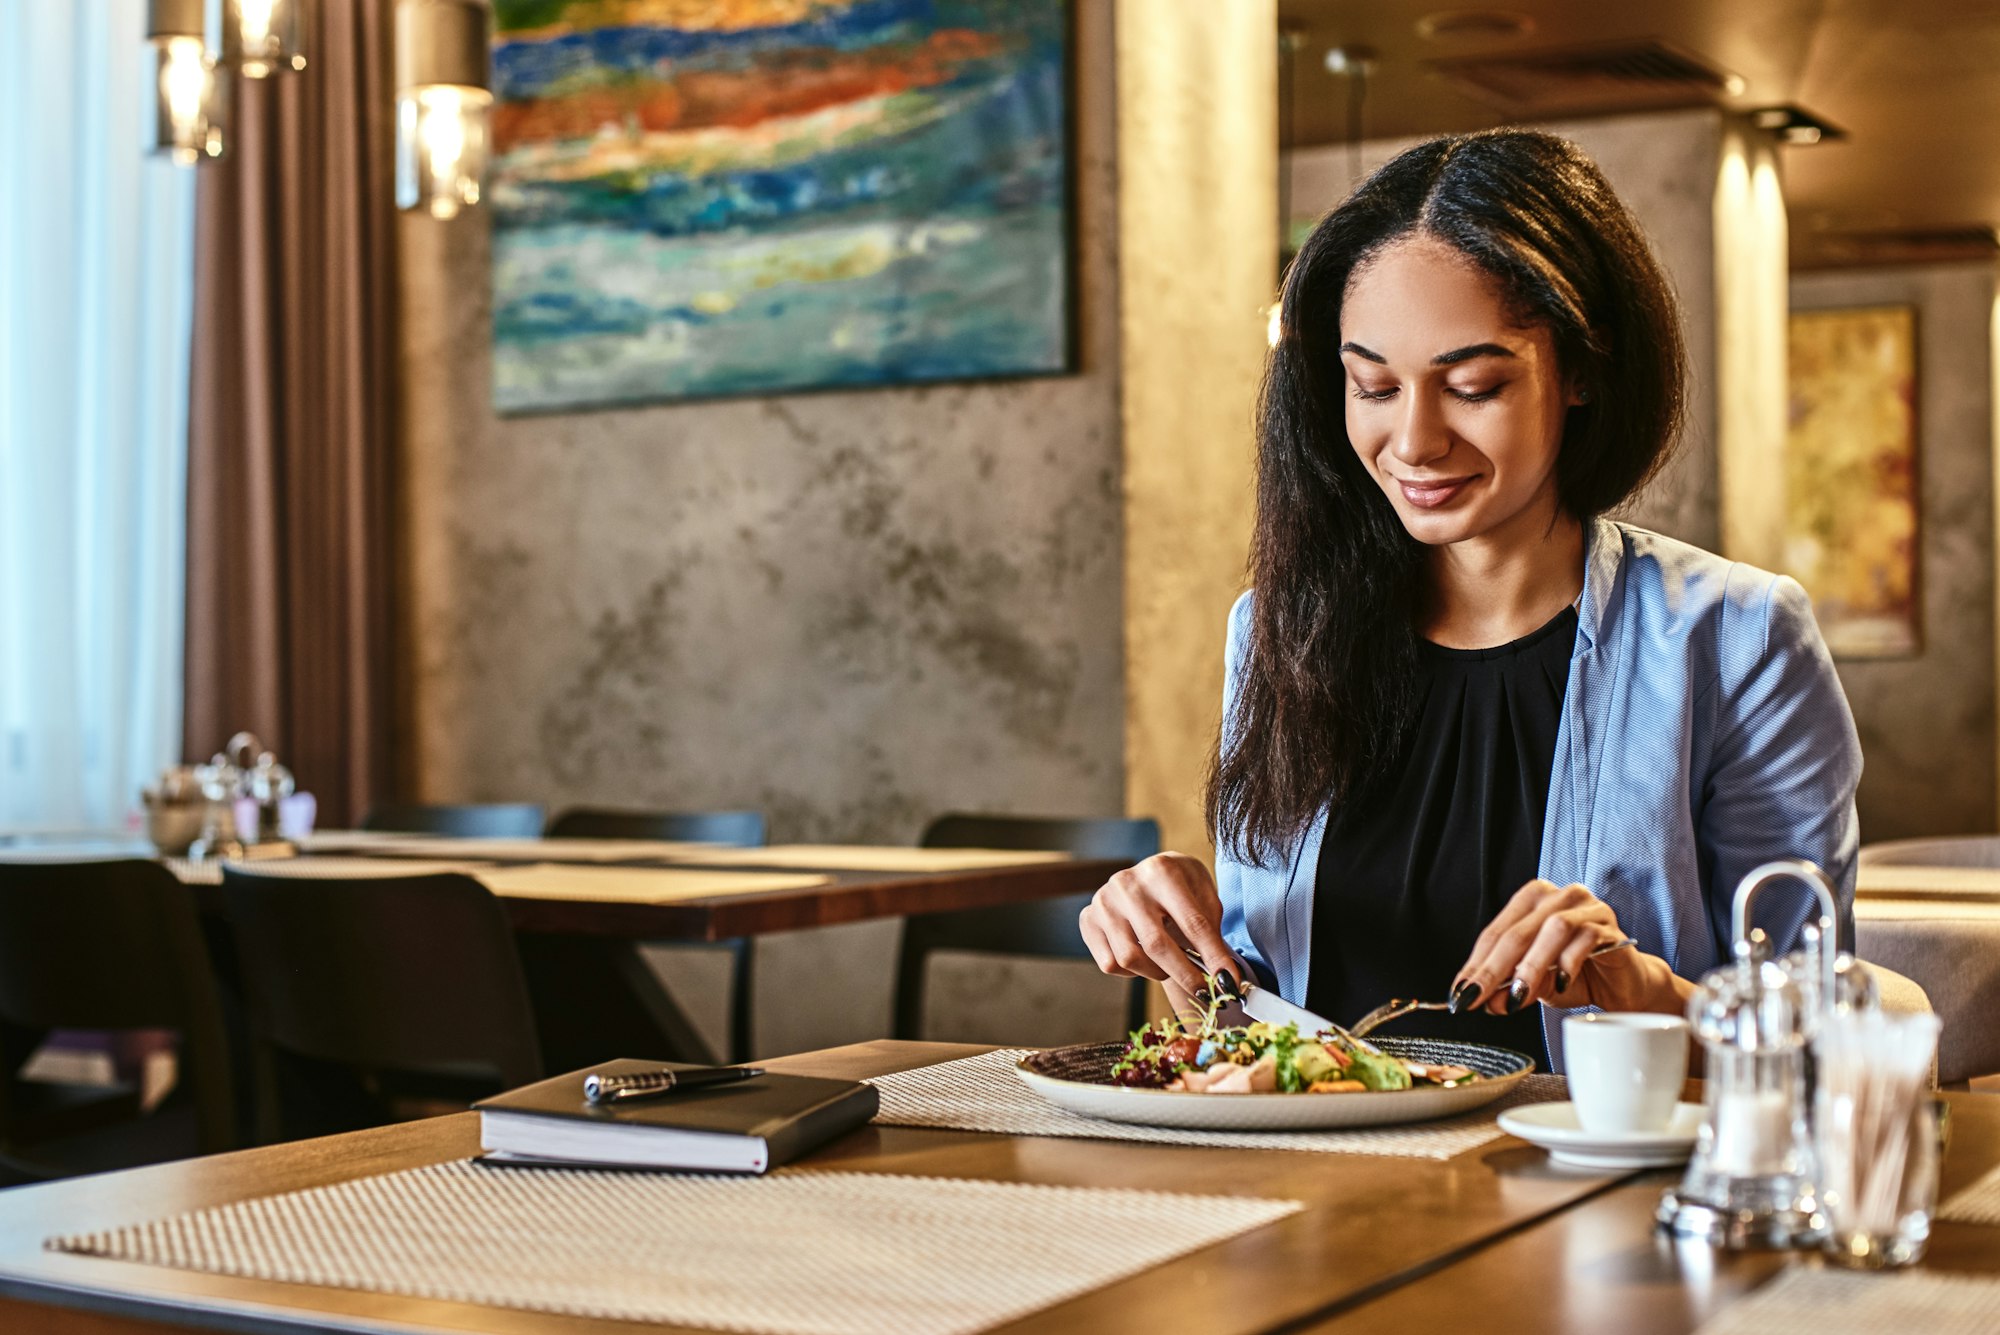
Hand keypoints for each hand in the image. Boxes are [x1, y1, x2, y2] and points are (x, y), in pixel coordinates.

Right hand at [1079, 852, 1243, 997]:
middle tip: (1204, 992)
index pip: (1193, 922)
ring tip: (1170, 967)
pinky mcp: (1088, 919)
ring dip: (1157, 973)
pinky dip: (1133, 971)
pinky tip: (1144, 959)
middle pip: (1157, 944)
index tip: (1228, 982)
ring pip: (1131, 958)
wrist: (1145, 875)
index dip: (1213, 956)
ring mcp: (1103, 902)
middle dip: (1186, 975)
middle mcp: (1127, 884)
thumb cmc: (1180, 887)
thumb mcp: (1202, 892)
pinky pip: (1111, 963)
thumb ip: (1211, 927)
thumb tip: (1223, 975)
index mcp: (1162, 870)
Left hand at [1454, 879, 1686, 1015]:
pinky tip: (1560, 984)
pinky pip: (1585, 939)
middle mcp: (1559, 896)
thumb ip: (1511, 987)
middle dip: (1493, 969)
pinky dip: (1568, 963)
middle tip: (1478, 997)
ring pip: (1551, 929)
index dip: (1475, 965)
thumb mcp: (1536, 984)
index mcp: (1533, 900)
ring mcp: (1587, 907)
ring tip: (1517, 995)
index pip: (1496, 933)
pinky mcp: (1610, 926)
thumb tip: (1484, 1000)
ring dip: (1530, 965)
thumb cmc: (1578, 977)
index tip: (1460, 994)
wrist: (1625, 986)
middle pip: (1517, 931)